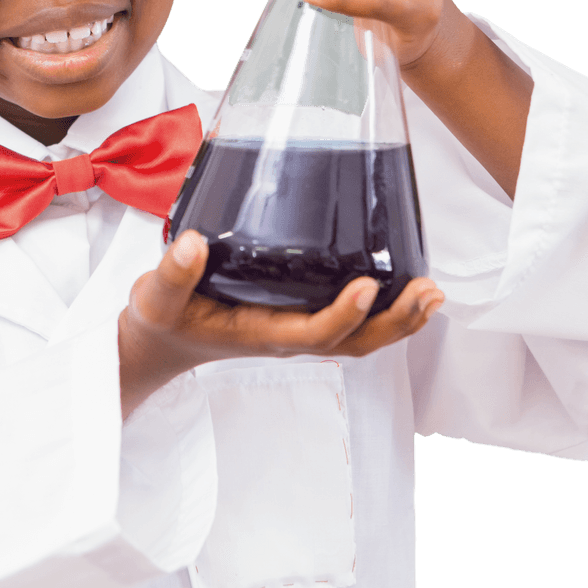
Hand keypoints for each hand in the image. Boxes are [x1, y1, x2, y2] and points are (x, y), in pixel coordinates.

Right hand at [118, 230, 443, 418]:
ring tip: (431, 291)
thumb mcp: (155, 297)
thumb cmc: (163, 321)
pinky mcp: (297, 315)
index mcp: (259, 334)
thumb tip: (194, 243)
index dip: (344, 315)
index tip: (367, 286)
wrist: (159, 343)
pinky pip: (349, 319)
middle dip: (396, 323)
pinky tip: (401, 282)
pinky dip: (383, 308)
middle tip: (429, 292)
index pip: (313, 333)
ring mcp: (296, 329)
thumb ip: (173, 273)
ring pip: (360, 336)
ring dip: (399, 318)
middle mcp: (287, 336)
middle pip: (355, 343)